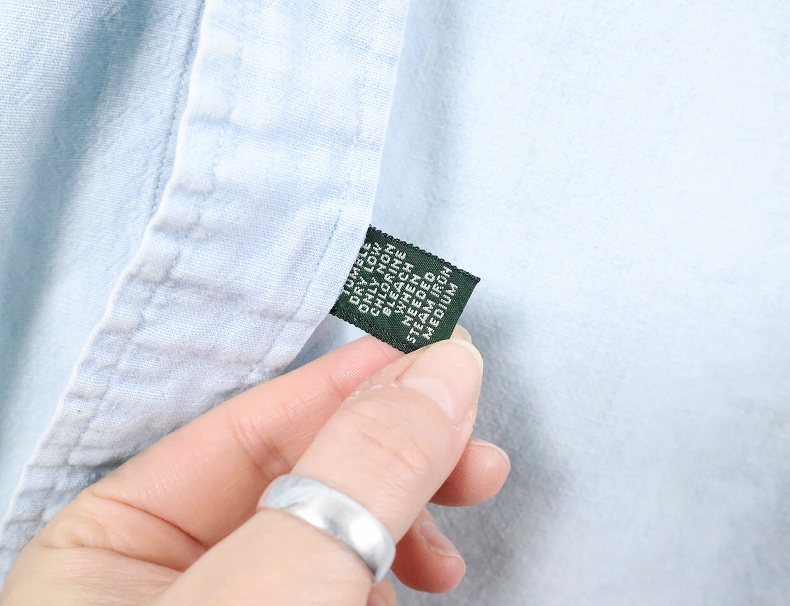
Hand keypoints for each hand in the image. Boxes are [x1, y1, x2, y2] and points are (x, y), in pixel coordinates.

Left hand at [1, 328, 508, 604]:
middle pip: (293, 480)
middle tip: (477, 460)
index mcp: (104, 547)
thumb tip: (445, 367)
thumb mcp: (281, 581)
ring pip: (322, 540)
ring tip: (449, 554)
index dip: (350, 386)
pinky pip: (329, 587)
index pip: (247, 427)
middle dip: (394, 463)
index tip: (440, 362)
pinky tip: (410, 588)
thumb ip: (358, 473)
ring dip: (398, 529)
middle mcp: (153, 583)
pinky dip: (380, 581)